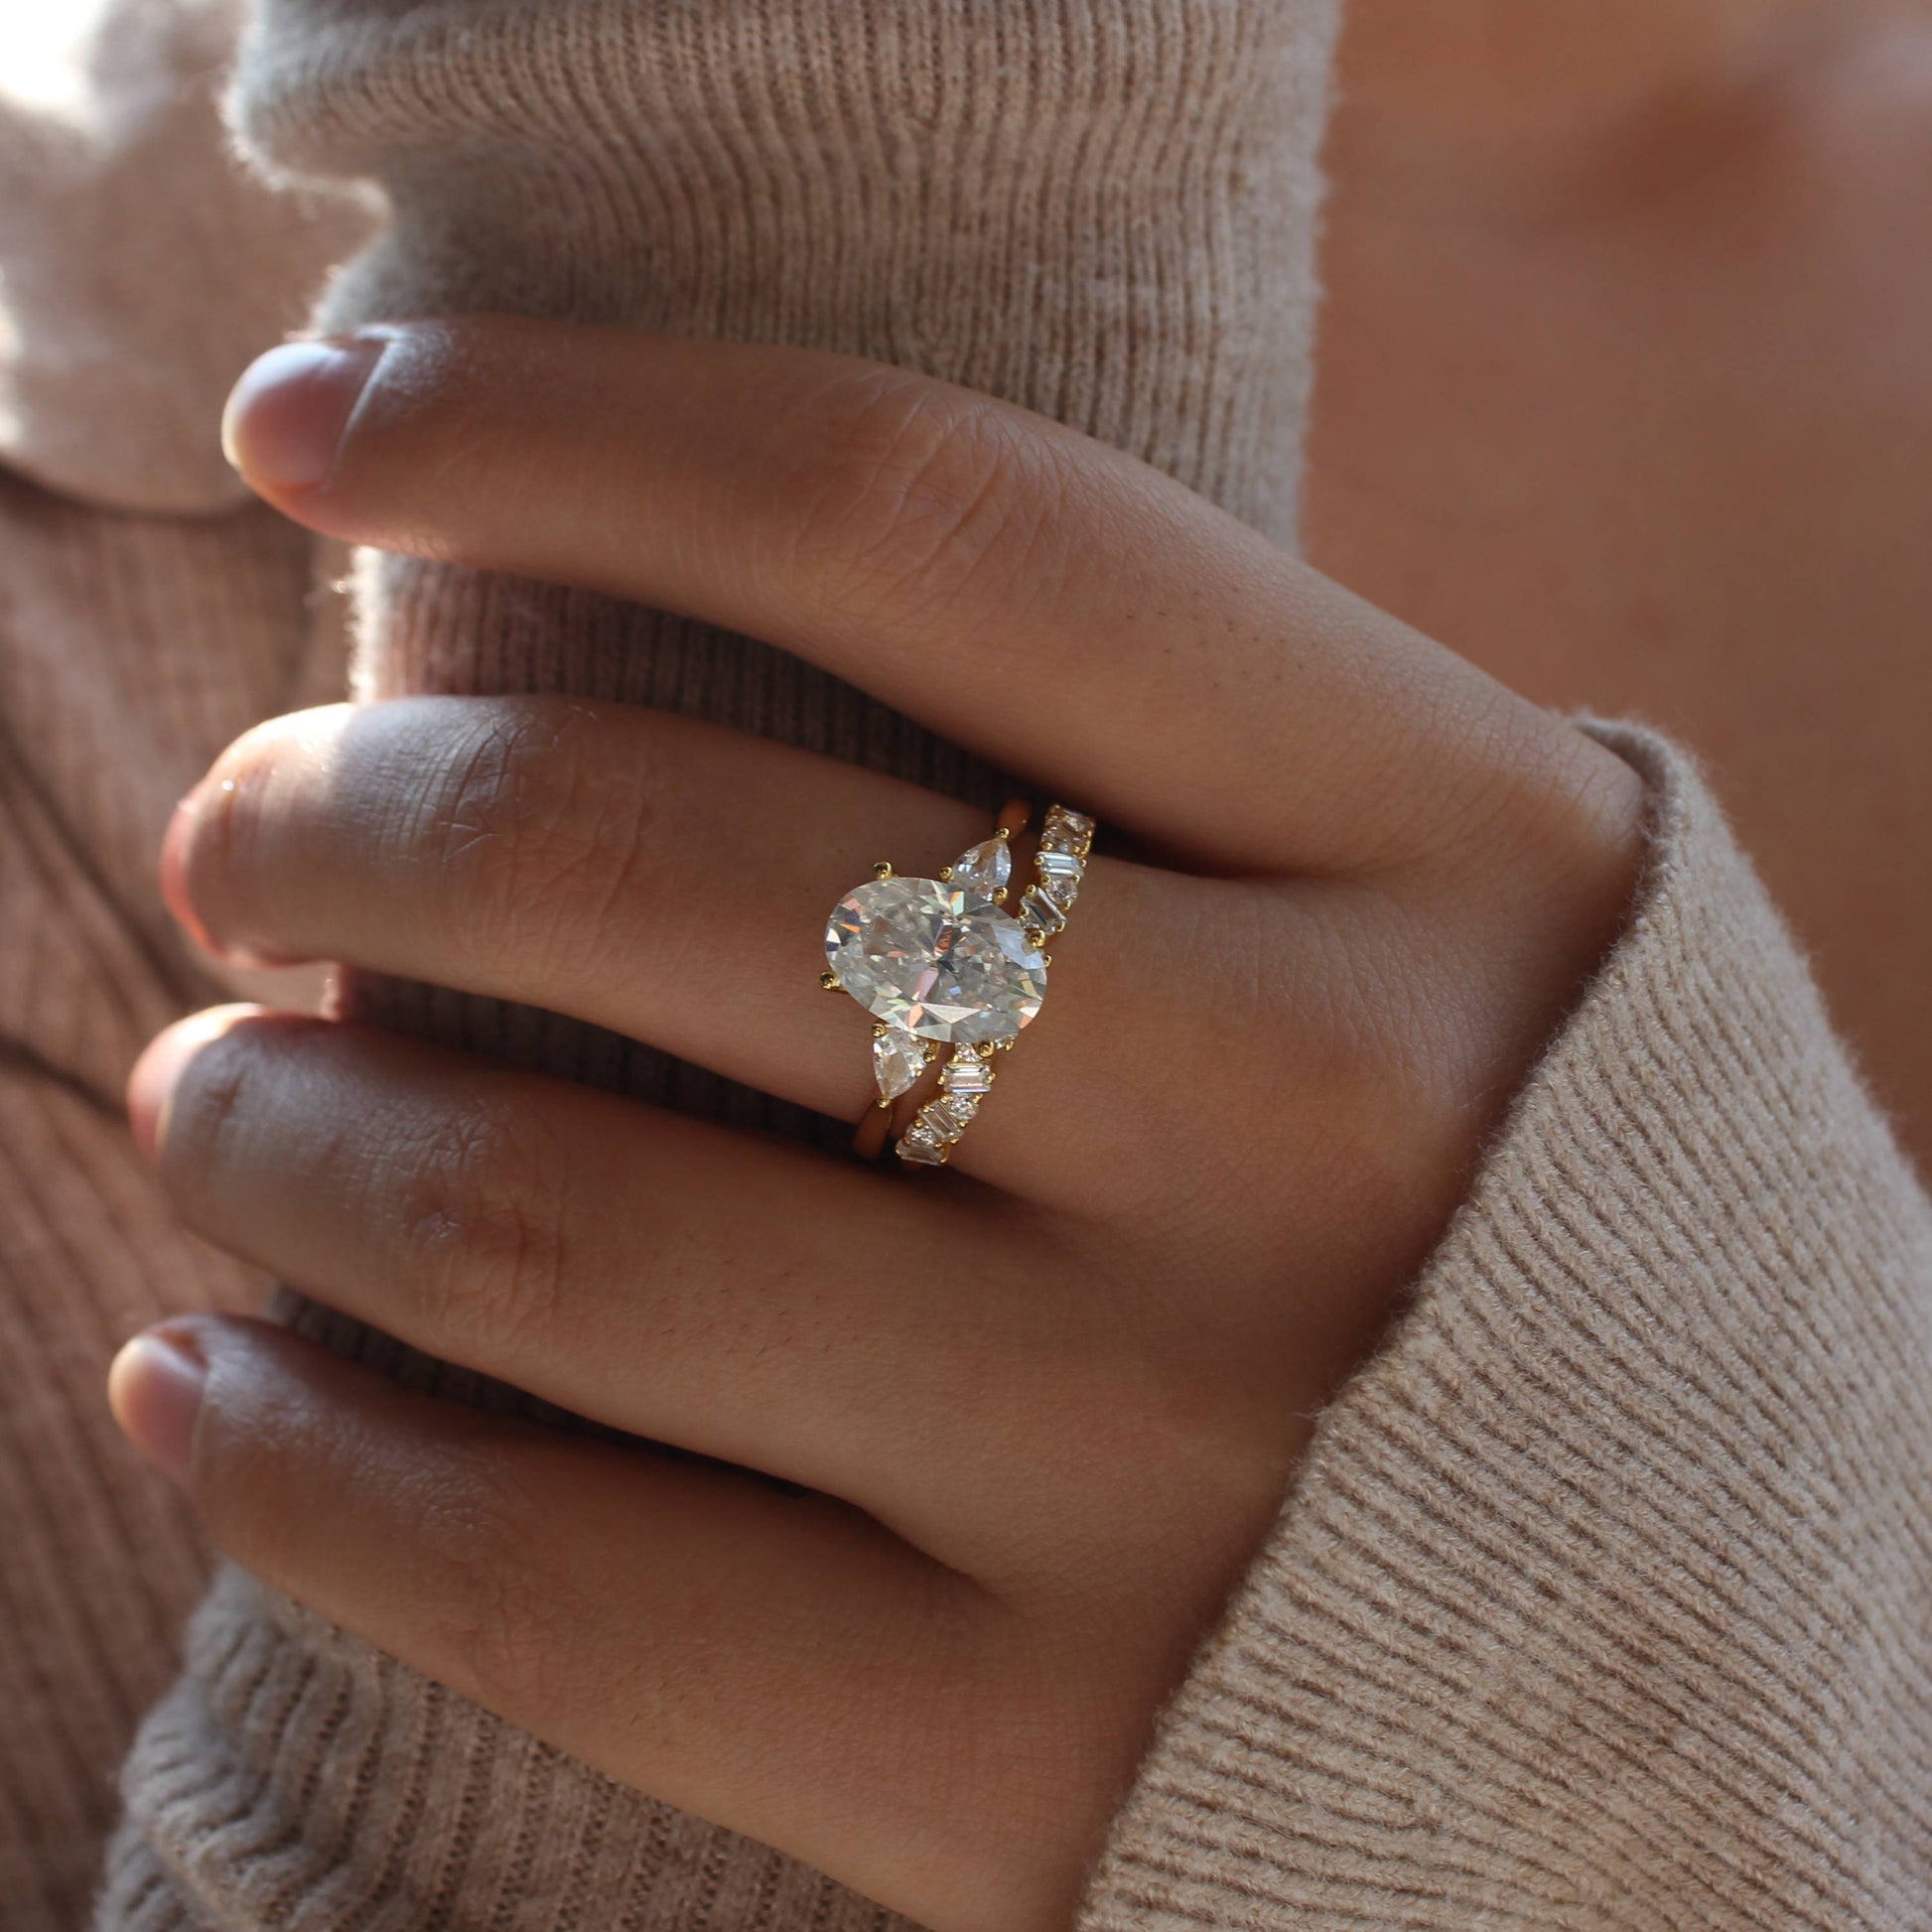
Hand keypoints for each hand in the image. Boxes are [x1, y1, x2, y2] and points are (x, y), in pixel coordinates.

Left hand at [112, 318, 1641, 1931]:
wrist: (1691, 1644)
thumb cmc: (1484, 1207)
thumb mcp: (1408, 913)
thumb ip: (1141, 766)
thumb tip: (632, 671)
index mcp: (1453, 851)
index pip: (931, 516)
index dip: (561, 416)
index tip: (321, 415)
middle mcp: (1337, 1136)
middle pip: (662, 869)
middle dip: (340, 811)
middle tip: (239, 833)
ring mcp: (1183, 1468)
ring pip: (556, 1236)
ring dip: (283, 1133)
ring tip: (211, 1095)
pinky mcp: (1037, 1768)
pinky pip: (557, 1598)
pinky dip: (309, 1474)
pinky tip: (209, 1396)